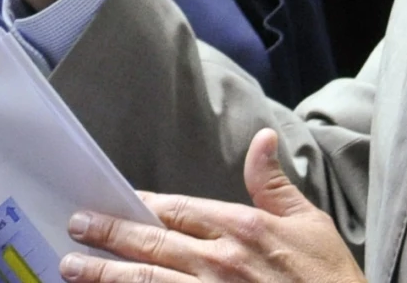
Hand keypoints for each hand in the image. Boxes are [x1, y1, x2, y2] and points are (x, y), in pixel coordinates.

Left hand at [59, 130, 363, 282]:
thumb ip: (275, 184)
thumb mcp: (312, 226)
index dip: (141, 205)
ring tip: (74, 267)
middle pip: (152, 243)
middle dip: (109, 234)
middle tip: (74, 227)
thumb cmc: (332, 282)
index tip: (114, 200)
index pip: (178, 209)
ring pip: (147, 281)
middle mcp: (222, 262)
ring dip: (107, 274)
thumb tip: (262, 139)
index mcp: (244, 228)